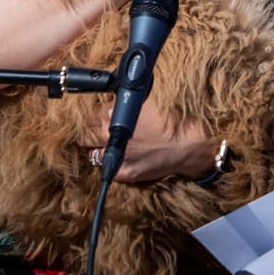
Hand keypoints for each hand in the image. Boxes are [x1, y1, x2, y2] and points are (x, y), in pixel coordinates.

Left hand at [80, 97, 215, 183]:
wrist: (187, 144)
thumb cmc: (169, 120)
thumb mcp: (144, 102)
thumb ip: (123, 102)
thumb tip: (110, 102)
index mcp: (114, 114)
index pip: (90, 117)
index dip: (94, 118)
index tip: (97, 119)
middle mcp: (112, 135)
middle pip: (86, 136)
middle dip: (90, 133)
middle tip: (96, 132)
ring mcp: (117, 155)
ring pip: (93, 154)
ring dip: (98, 149)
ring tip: (106, 146)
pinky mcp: (125, 172)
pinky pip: (106, 169)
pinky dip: (110, 163)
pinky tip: (118, 157)